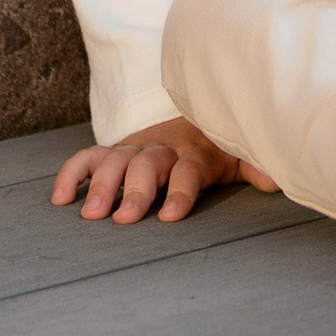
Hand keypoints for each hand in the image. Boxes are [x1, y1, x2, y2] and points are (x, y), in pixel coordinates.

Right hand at [50, 114, 274, 223]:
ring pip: (116, 161)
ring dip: (101, 185)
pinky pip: (89, 156)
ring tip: (88, 215)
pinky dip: (72, 172)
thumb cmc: (220, 148)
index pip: (188, 172)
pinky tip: (59, 197)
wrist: (195, 115)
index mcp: (198, 153)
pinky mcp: (116, 149)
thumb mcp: (241, 156)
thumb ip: (256, 167)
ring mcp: (137, 147)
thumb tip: (276, 180)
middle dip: (135, 192)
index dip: (180, 193)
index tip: (169, 217)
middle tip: (121, 220)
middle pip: (148, 166)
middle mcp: (164, 148)